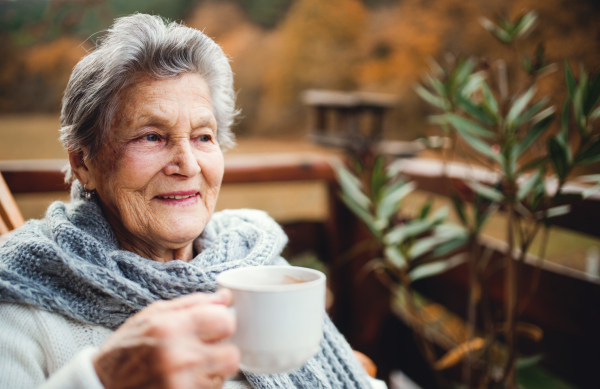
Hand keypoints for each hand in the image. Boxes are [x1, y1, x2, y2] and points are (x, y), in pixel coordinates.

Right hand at [93, 289, 239, 388]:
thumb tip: (225, 297)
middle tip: (207, 349)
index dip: (223, 323)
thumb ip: (193, 304)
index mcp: (170, 329)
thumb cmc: (126, 348)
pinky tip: (183, 380)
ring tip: (189, 367)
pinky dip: (202, 386)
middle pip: (232, 356)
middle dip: (223, 351)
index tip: (215, 326)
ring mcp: (180, 386)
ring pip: (223, 378)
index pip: (225, 323)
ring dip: (212, 372)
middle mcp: (178, 359)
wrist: (100, 385)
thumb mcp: (152, 315)